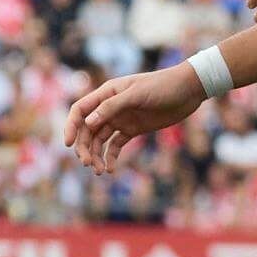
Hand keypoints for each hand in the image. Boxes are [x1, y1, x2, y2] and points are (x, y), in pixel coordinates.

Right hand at [63, 63, 204, 173]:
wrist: (188, 90)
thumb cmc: (163, 86)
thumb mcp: (137, 94)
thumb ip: (112, 107)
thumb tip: (88, 123)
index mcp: (107, 93)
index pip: (80, 110)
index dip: (71, 126)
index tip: (69, 144)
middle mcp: (110, 107)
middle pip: (87, 129)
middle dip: (84, 147)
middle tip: (87, 163)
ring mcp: (121, 119)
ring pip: (100, 140)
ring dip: (96, 155)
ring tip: (98, 170)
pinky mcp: (133, 129)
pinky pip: (116, 145)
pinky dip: (110, 157)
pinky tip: (110, 169)